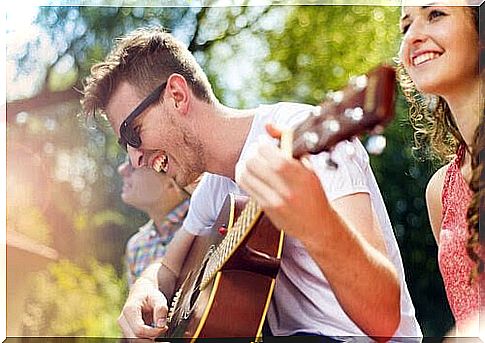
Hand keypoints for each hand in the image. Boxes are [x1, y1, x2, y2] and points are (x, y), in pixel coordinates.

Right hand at [118, 276, 168, 338]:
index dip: (153, 332)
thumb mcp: (158, 298)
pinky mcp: (126, 331)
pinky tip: (154, 331)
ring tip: (159, 329)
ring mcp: (123, 327)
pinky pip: (136, 339)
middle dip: (152, 337)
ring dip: (149, 338)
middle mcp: (123, 320)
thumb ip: (161, 309)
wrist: (141, 293)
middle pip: (136, 338)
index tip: (165, 327)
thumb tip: (161, 325)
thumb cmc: (150, 296)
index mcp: (129, 310)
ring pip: (135, 340)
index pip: (139, 330)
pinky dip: (146, 338)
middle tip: (163, 329)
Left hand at [236, 124, 329, 241]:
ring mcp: (275, 201)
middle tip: (256, 151)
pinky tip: (249, 173)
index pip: (271, 155)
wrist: (318, 226)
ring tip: (251, 161)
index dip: (261, 144)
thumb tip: (268, 126)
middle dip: (252, 152)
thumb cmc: (314, 193)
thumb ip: (290, 144)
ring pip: (245, 175)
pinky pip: (246, 187)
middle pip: (254, 163)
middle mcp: (287, 190)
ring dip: (244, 163)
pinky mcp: (266, 209)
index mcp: (301, 176)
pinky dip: (244, 176)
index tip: (263, 142)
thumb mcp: (309, 167)